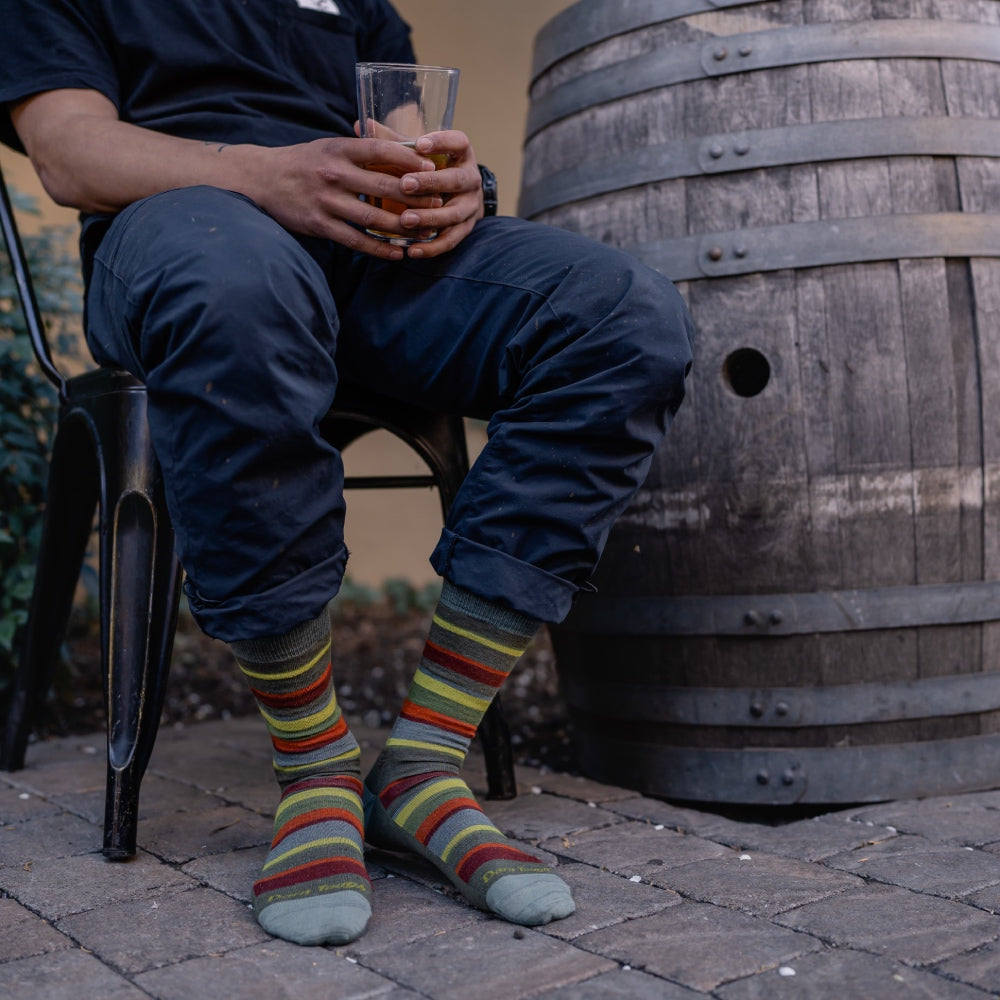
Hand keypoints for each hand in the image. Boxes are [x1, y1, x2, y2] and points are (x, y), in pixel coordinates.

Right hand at [253, 136, 444, 259]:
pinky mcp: (320, 225)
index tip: (433, 166)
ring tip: (424, 232)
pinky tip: (399, 253)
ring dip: (403, 228)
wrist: (262, 179)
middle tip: (438, 203)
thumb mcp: (330, 147)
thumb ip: (362, 150)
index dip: (410, 158)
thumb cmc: (305, 162)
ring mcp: (326, 201)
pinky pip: (356, 241)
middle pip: (383, 187)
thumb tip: (404, 151)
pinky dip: (380, 249)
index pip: (381, 150)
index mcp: (339, 148)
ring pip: (373, 218)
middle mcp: (333, 173)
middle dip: (415, 196)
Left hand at [391, 130, 484, 257]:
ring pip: (454, 213)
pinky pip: (451, 239)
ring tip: (406, 220)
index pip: (458, 142)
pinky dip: (433, 247)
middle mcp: (470, 178)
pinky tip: (413, 250)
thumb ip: (393, 140)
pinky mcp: (466, 228)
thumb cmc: (430, 168)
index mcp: (461, 153)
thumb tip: (361, 125)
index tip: (420, 144)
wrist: (457, 195)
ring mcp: (470, 205)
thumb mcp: (417, 152)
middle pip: (456, 180)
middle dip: (431, 183)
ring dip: (430, 217)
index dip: (441, 142)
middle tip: (405, 184)